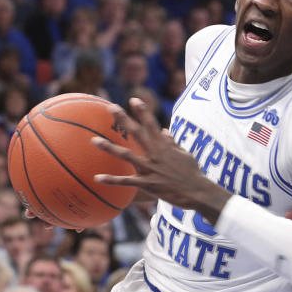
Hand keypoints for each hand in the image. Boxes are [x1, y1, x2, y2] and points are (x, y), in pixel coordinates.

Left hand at [92, 97, 230, 221]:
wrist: (197, 192)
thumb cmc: (192, 172)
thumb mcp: (184, 153)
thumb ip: (172, 142)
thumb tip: (164, 130)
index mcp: (164, 145)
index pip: (151, 123)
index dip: (143, 111)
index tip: (133, 99)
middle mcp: (155, 154)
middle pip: (136, 133)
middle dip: (123, 119)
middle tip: (111, 107)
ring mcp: (150, 168)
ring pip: (126, 155)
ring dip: (109, 148)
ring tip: (94, 140)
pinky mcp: (148, 184)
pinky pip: (126, 181)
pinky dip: (111, 179)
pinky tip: (97, 177)